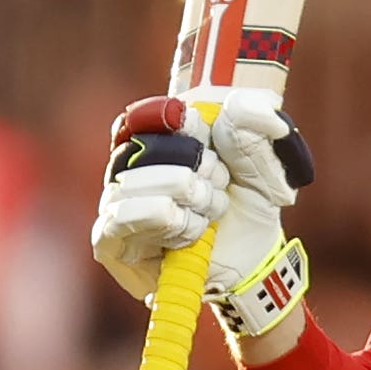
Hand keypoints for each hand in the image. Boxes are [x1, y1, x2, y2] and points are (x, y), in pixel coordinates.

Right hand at [95, 94, 316, 353]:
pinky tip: (190, 229)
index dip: (166, 120)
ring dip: (184, 197)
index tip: (199, 128)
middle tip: (220, 185)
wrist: (252, 264)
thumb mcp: (262, 164)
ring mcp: (114, 205)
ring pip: (132, 183)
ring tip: (210, 212)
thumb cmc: (247, 211)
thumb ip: (251, 129)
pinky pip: (122, 216)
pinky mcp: (108, 241)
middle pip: (139, 148)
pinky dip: (165, 219)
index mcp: (156, 144)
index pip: (138, 118)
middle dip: (191, 166)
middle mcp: (127, 171)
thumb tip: (239, 106)